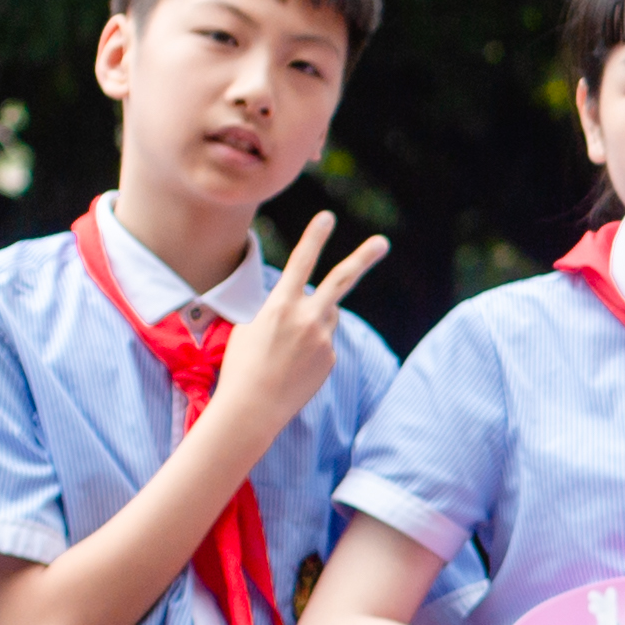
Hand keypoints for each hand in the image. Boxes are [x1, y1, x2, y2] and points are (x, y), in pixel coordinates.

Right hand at [214, 211, 390, 440]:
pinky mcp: (331, 359)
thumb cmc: (242, 364)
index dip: (314, 238)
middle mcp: (306, 318)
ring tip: (286, 346)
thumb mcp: (251, 325)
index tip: (328, 217)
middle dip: (362, 258)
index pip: (301, 263)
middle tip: (382, 242)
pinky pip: (325, 342)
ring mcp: (323, 340)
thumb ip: (281, 308)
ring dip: (314, 319)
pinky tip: (292, 365)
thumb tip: (305, 303)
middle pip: (340, 281)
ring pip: (328, 315)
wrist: (252, 408)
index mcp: (279, 305)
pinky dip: (311, 347)